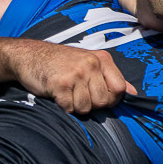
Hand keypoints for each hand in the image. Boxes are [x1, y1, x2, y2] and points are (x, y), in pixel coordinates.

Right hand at [5, 40, 134, 114]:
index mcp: (102, 59)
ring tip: (66, 93)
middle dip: (90, 105)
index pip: (119, 89)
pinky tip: (56, 95)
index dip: (110, 100)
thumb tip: (134, 93)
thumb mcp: (88, 63)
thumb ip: (111, 78)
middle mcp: (91, 64)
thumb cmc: (59, 62)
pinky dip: (62, 107)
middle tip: (77, 95)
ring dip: (75, 106)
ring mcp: (76, 73)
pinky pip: (69, 108)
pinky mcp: (60, 83)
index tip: (97, 97)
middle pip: (103, 101)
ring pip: (86, 107)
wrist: (28, 55)